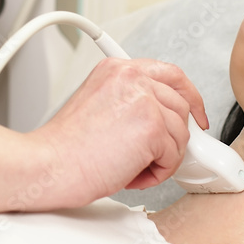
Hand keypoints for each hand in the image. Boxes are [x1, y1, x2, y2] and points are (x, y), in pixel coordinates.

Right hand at [29, 58, 207, 208]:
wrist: (49, 165)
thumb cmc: (66, 148)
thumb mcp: (99, 106)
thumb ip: (130, 102)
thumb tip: (162, 120)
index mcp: (116, 69)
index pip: (169, 73)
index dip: (188, 95)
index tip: (195, 114)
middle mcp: (131, 77)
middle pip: (181, 104)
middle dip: (176, 134)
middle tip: (164, 154)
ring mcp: (144, 100)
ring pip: (180, 132)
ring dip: (161, 157)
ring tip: (131, 167)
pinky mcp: (152, 127)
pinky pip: (174, 155)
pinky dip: (157, 172)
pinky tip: (131, 174)